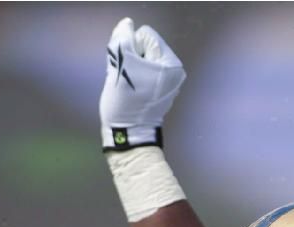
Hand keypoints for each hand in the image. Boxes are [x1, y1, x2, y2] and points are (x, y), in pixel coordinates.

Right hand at [99, 17, 185, 151]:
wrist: (129, 135)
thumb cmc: (125, 102)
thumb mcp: (119, 67)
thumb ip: (123, 40)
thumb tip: (127, 24)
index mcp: (169, 63)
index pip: (145, 35)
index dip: (130, 47)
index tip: (128, 68)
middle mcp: (174, 70)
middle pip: (145, 47)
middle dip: (132, 57)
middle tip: (127, 78)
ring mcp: (169, 81)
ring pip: (142, 59)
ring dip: (132, 67)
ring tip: (129, 86)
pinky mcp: (161, 90)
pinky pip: (144, 72)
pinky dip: (136, 77)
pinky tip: (132, 91)